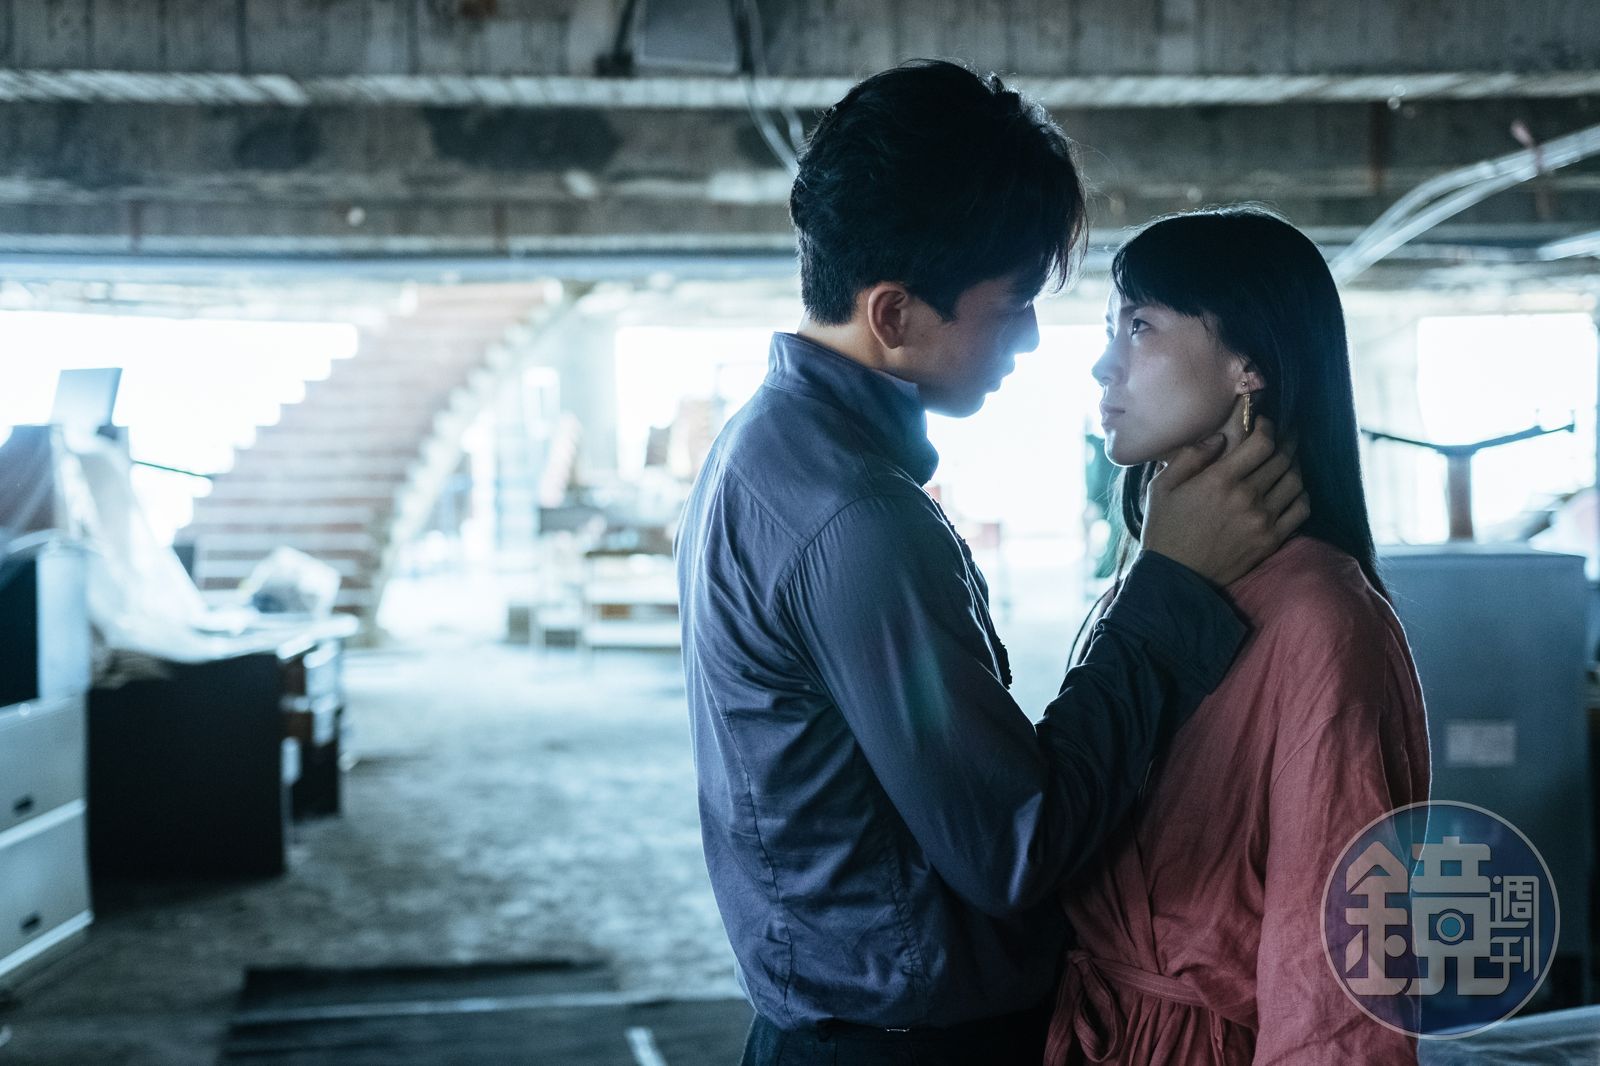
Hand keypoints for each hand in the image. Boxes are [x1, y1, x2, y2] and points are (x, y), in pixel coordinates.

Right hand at [1139, 416, 1309, 586]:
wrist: (1176, 577)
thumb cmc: (1165, 529)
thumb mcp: (1161, 487)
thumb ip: (1189, 457)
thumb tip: (1219, 438)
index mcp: (1219, 480)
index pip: (1262, 443)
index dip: (1269, 427)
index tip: (1264, 424)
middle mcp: (1246, 497)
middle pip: (1282, 459)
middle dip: (1286, 441)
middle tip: (1284, 435)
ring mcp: (1262, 520)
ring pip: (1295, 481)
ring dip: (1294, 466)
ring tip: (1288, 460)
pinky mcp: (1271, 540)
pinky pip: (1300, 510)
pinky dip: (1301, 495)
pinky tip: (1292, 490)